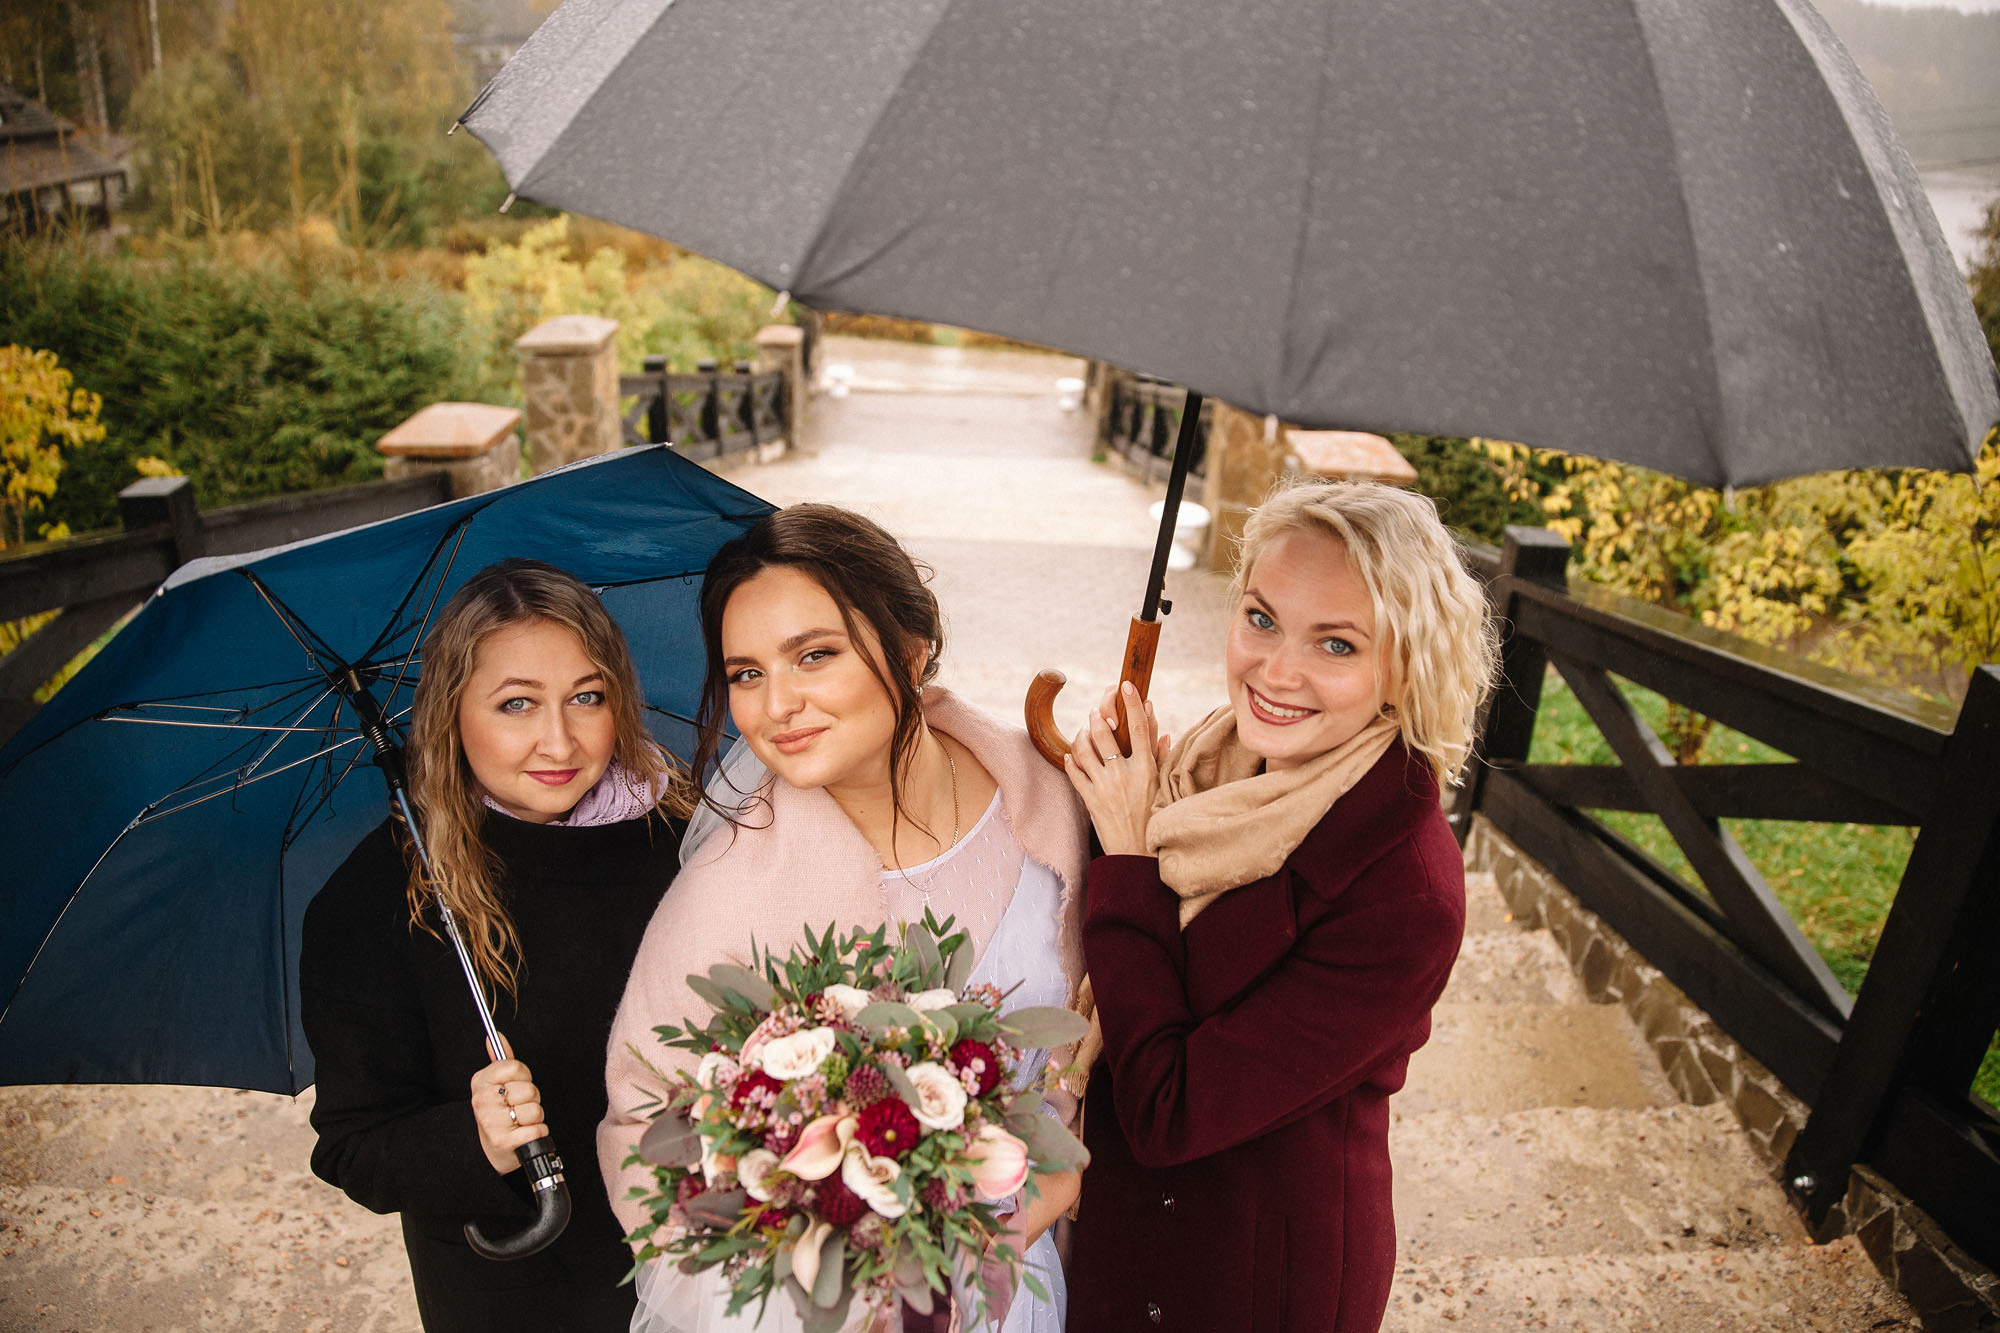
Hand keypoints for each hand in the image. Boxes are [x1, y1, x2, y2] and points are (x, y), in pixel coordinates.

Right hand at [469, 1034, 546, 1173]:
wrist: (493, 1152)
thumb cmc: (499, 1115)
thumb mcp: (495, 1086)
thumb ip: (501, 1061)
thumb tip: (496, 1035)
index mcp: (480, 1082)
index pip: (515, 1067)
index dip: (524, 1077)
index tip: (516, 1085)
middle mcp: (482, 1101)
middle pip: (529, 1088)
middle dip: (531, 1099)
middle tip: (518, 1107)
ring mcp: (491, 1122)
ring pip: (534, 1109)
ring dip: (534, 1118)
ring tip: (520, 1122)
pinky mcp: (504, 1141)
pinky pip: (537, 1129)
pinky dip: (538, 1133)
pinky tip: (524, 1135)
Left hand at [1062, 682, 1169, 856]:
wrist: (1138, 855)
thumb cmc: (1155, 818)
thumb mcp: (1162, 786)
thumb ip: (1160, 754)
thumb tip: (1160, 728)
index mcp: (1147, 769)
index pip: (1139, 728)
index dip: (1132, 703)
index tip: (1126, 685)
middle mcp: (1124, 775)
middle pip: (1104, 733)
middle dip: (1097, 715)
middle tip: (1098, 711)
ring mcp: (1105, 787)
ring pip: (1084, 748)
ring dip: (1081, 734)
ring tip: (1084, 731)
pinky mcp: (1090, 800)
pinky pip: (1074, 772)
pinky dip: (1070, 759)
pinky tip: (1072, 755)